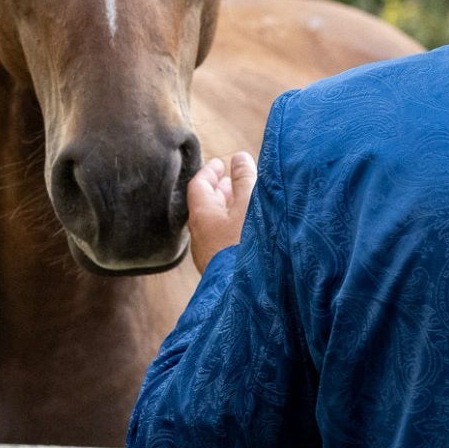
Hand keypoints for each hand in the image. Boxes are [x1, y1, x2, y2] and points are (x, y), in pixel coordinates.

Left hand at [187, 151, 256, 274]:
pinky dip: (231, 226)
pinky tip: (247, 229)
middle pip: (205, 206)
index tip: (220, 163)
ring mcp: (208, 254)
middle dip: (219, 190)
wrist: (248, 291)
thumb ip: (244, 179)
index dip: (210, 171)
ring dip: (226, 209)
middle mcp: (200, 235)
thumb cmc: (247, 244)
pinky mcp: (219, 268)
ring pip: (214, 224)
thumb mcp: (250, 204)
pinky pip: (221, 239)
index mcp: (202, 215)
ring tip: (242, 202)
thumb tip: (239, 157)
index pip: (198, 186)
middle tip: (231, 180)